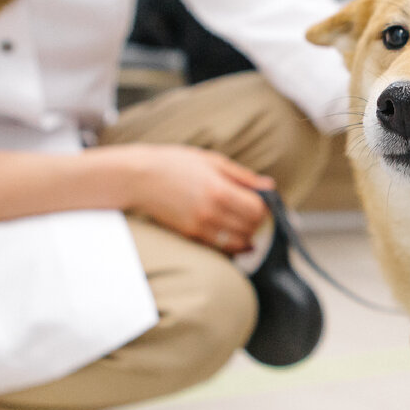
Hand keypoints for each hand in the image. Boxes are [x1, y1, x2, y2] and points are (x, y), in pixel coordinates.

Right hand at [108, 144, 274, 253]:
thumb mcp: (213, 161)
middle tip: (254, 212)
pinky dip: (232, 244)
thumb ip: (243, 176)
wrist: (140, 178)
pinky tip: (234, 236)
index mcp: (220, 190)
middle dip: (258, 222)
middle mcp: (212, 212)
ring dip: (247, 235)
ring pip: (238, 242)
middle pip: (251, 228)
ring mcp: (200, 227)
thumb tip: (269, 186)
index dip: (265, 207)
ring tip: (244, 224)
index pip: (257, 210)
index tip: (262, 201)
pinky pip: (221, 248)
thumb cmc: (176, 164)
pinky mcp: (191, 236)